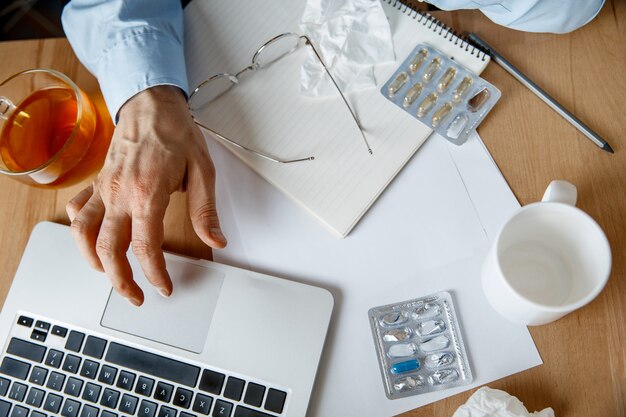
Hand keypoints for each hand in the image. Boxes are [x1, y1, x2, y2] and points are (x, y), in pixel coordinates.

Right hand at [66, 85, 226, 305]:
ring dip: (94, 261)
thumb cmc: (176, 133)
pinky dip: (80, 231)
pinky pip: (77, 210)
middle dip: (121, 280)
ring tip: (110, 276)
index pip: (146, 246)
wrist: (151, 104)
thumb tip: (216, 239)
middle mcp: (120, 193)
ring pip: (84, 233)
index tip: (164, 287)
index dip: (155, 274)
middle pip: (109, 248)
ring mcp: (104, 188)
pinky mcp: (97, 182)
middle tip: (136, 296)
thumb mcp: (202, 170)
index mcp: (148, 192)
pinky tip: (92, 241)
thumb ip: (205, 210)